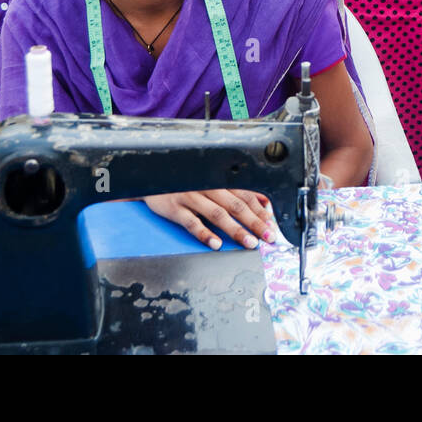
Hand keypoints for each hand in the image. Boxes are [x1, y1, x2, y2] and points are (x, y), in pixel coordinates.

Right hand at [143, 188, 274, 249]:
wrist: (149, 177)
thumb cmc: (184, 181)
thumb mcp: (210, 181)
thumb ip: (235, 190)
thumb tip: (263, 200)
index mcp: (217, 180)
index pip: (244, 195)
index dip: (259, 211)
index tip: (271, 224)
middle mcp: (206, 186)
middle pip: (236, 205)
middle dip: (254, 222)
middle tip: (268, 237)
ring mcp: (190, 196)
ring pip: (218, 214)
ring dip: (236, 230)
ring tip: (249, 243)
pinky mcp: (175, 208)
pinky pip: (192, 222)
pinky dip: (205, 233)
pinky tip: (216, 244)